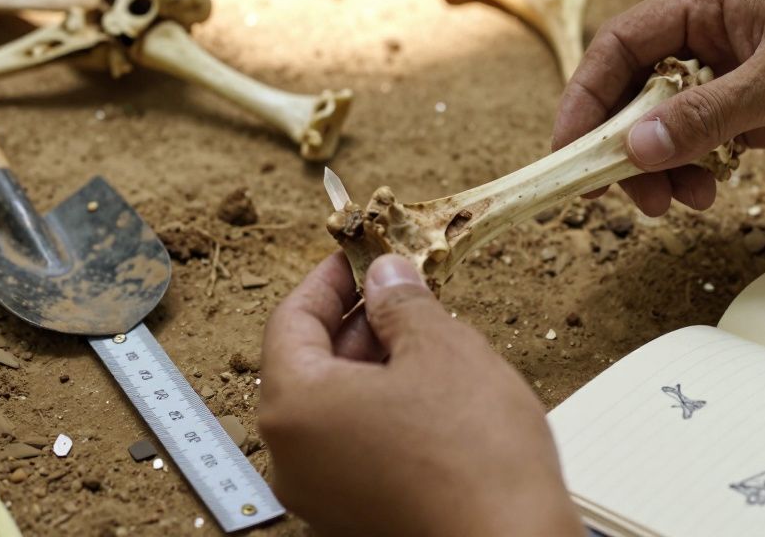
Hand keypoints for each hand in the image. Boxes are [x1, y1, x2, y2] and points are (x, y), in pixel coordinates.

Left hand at [260, 253, 584, 536]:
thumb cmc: (474, 456)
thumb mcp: (442, 349)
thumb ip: (403, 304)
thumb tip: (387, 277)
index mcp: (295, 406)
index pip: (290, 320)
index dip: (329, 279)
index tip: (360, 254)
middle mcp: (293, 457)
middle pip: (309, 365)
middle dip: (358, 321)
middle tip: (404, 290)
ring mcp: (322, 494)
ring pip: (335, 407)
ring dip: (374, 365)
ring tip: (428, 337)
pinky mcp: (356, 516)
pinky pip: (355, 445)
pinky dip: (382, 409)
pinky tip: (433, 393)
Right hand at [554, 0, 764, 215]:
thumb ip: (706, 116)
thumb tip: (635, 149)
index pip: (621, 46)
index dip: (586, 98)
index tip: (568, 150)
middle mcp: (712, 34)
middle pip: (635, 91)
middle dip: (626, 146)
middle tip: (634, 195)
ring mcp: (732, 74)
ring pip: (664, 125)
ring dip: (662, 167)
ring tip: (683, 201)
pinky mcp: (754, 111)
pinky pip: (700, 144)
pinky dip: (694, 171)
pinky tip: (710, 192)